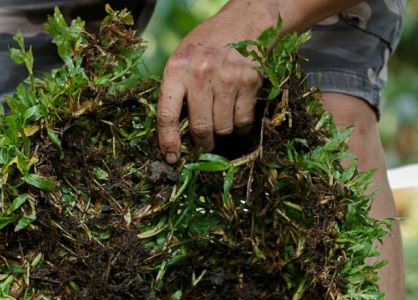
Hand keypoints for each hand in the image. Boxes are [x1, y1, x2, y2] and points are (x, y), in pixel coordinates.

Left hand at [156, 16, 262, 162]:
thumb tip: (175, 134)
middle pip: (201, 127)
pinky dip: (240, 125)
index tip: (171, 158)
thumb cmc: (205, 47)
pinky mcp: (250, 82)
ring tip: (221, 119)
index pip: (167, 115)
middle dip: (203, 142)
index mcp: (177, 69)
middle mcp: (201, 73)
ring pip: (223, 128)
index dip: (168, 142)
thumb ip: (175, 92)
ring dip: (222, 131)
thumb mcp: (181, 61)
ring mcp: (228, 77)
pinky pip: (243, 120)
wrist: (243, 23)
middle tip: (205, 144)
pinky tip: (236, 114)